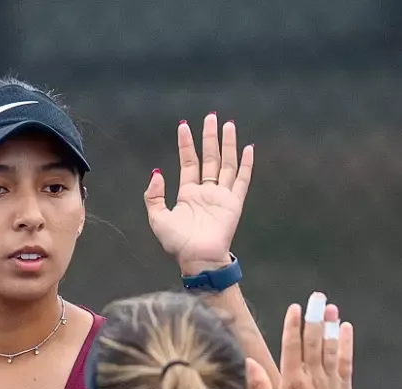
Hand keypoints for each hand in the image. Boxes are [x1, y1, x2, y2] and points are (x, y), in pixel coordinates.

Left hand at [145, 114, 252, 276]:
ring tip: (228, 125)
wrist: (198, 259)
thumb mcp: (157, 219)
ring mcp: (221, 196)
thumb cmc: (178, 243)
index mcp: (188, 194)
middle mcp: (206, 191)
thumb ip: (153, 196)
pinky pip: (242, 180)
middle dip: (209, 137)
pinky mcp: (234, 203)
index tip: (183, 126)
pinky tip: (248, 148)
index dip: (186, 144)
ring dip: (227, 144)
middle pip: (209, 157)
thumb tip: (157, 172)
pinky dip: (246, 164)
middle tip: (211, 116)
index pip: (188, 162)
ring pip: (226, 164)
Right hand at [250, 292, 352, 388]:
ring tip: (330, 306)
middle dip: (314, 317)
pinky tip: (344, 327)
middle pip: (313, 341)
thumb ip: (260, 384)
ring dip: (330, 325)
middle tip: (316, 297)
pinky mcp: (343, 387)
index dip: (293, 325)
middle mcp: (312, 378)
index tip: (295, 308)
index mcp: (292, 382)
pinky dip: (346, 344)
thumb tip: (248, 361)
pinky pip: (345, 361)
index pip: (292, 347)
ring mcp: (329, 381)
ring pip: (330, 348)